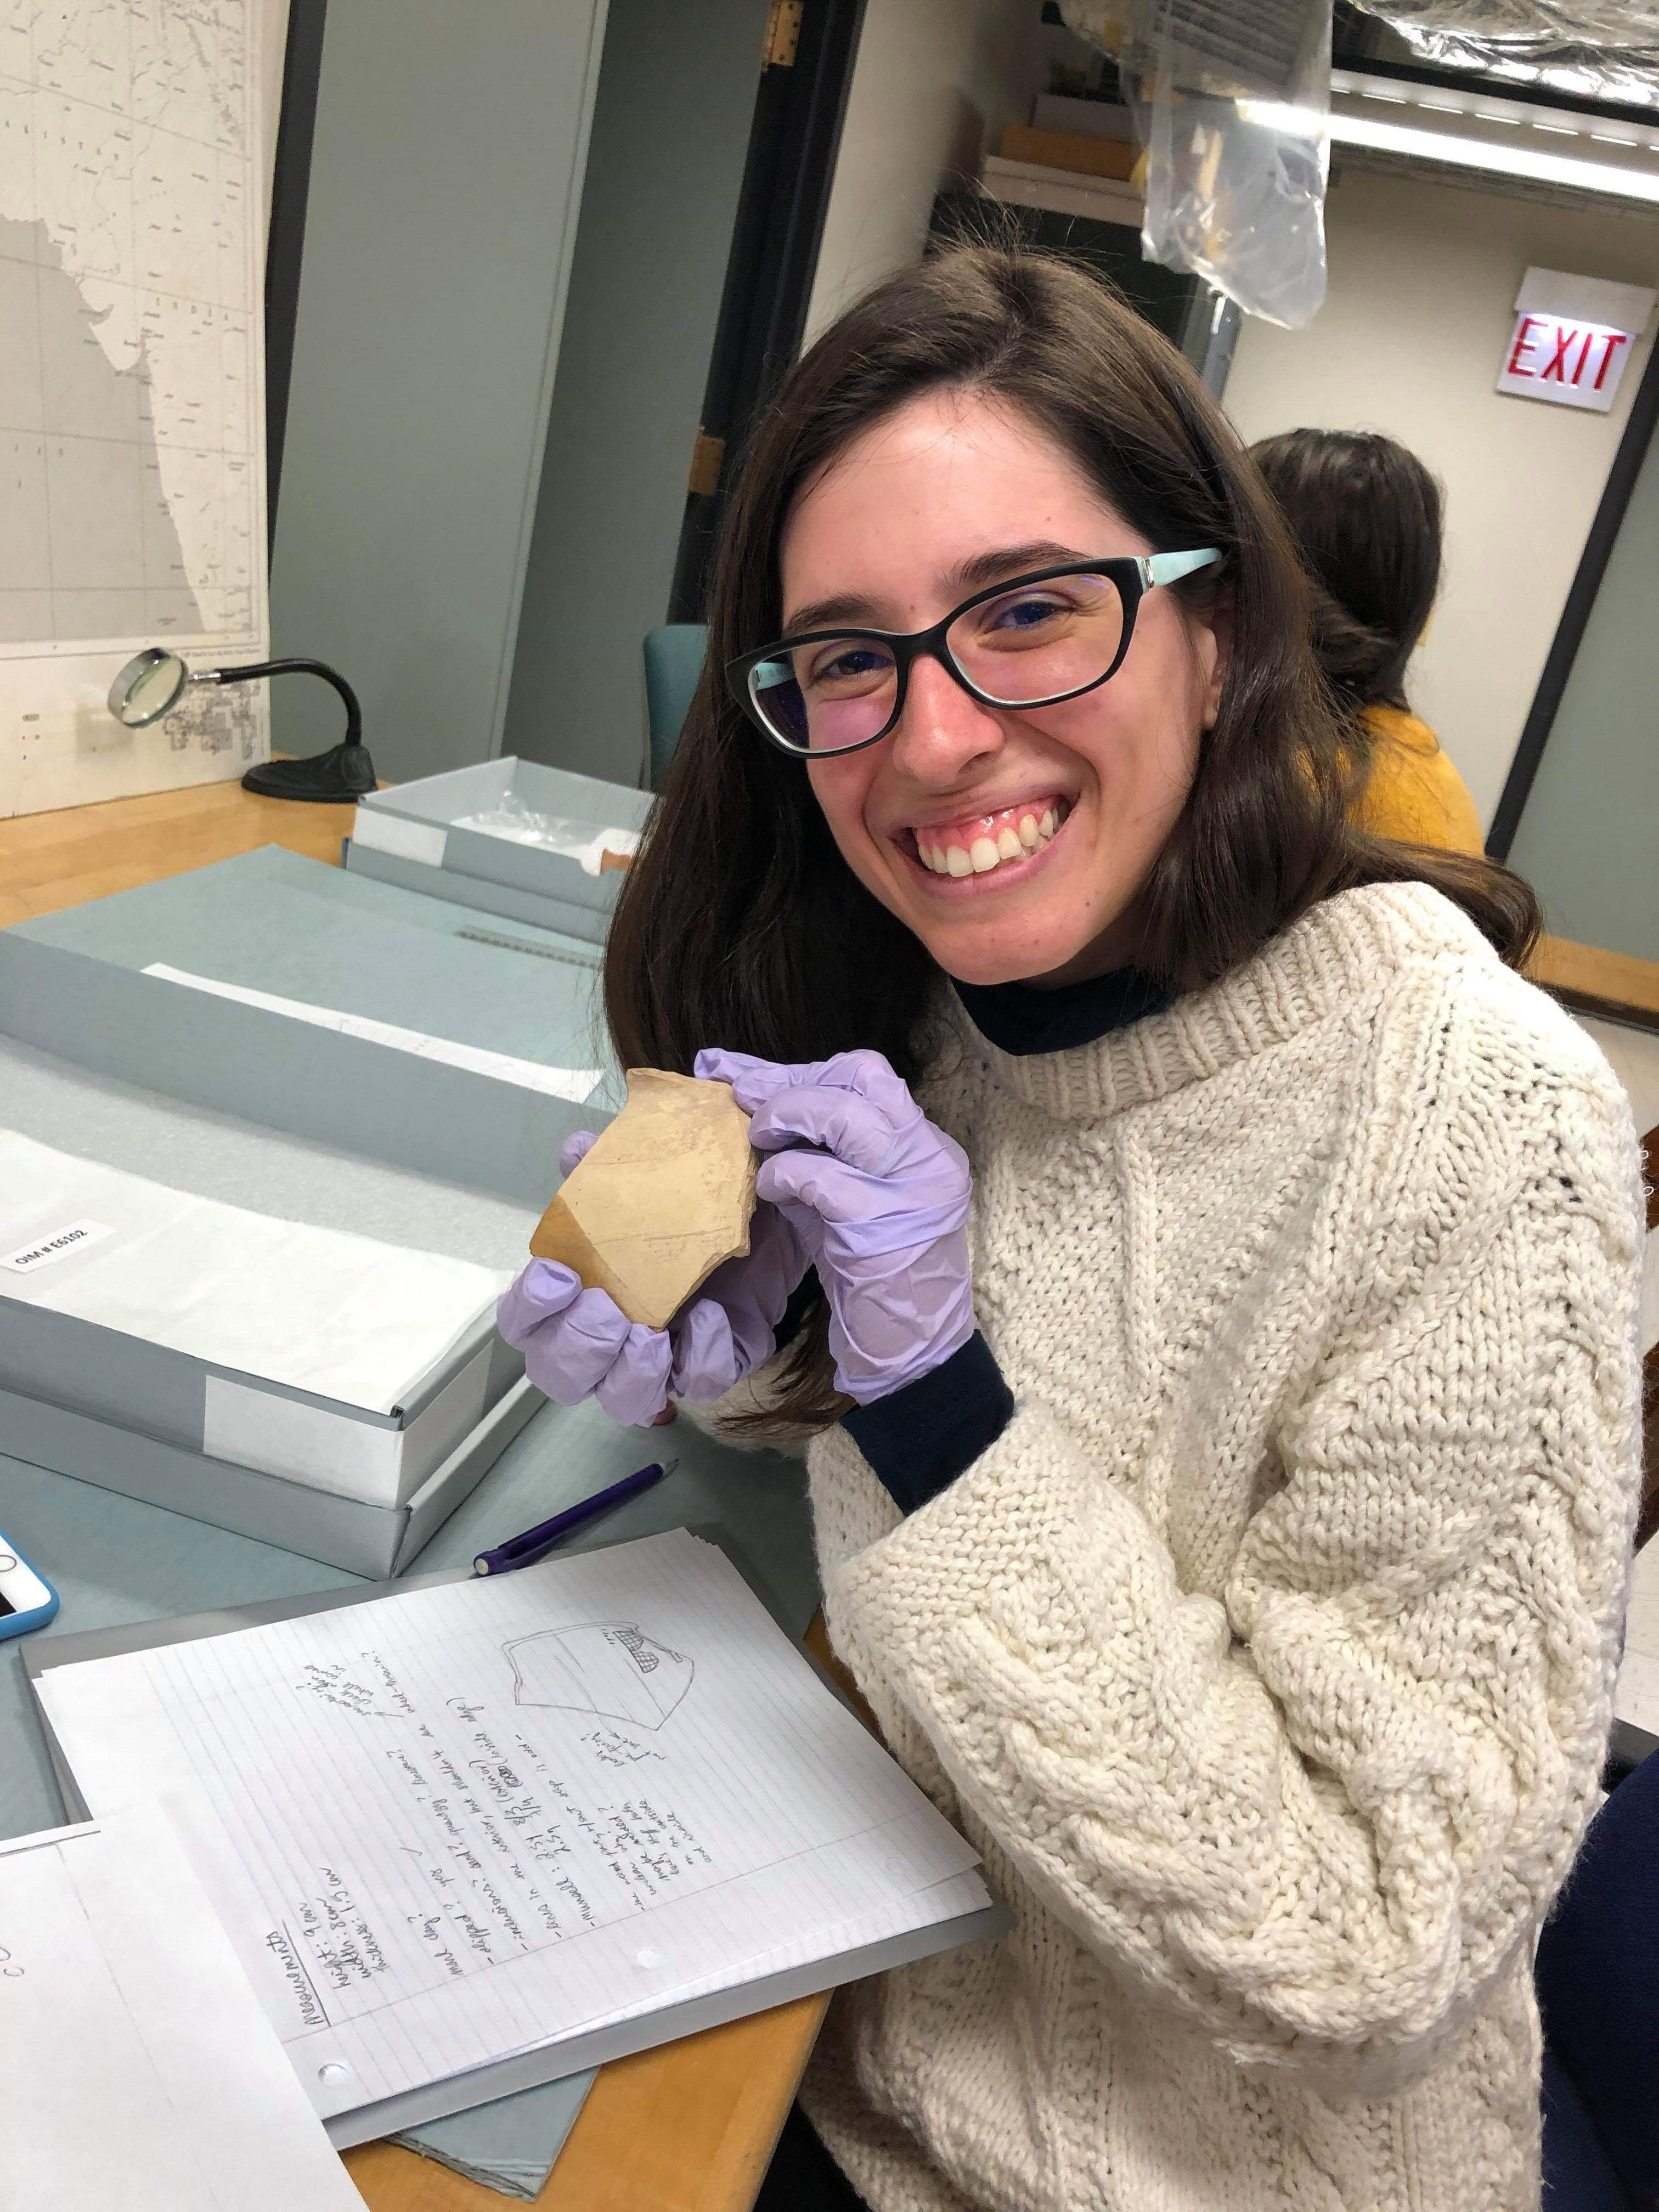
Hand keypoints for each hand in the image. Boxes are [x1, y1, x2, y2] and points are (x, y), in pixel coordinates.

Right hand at [496, 1130, 807, 1424]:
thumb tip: (576, 1149)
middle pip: (560, 1375)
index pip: (525, 1324)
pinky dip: (698, 1354)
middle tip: (606, 1308)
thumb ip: (606, 1167)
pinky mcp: (714, 1362)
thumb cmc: (692, 1202)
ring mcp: (662, 1359)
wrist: (769, 1212)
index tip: (557, 1275)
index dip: (529, 1309)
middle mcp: (611, 1337)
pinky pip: (696, 1382)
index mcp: (580, 1293)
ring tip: (647, 1333)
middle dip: (576, 1347)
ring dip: (627, 1372)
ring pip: (622, 1400)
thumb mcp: (651, 1176)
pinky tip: (710, 1315)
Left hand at [693, 1048, 972, 1404]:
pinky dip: (781, 1176)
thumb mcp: (847, 1200)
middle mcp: (927, 1157)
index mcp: (925, 1146)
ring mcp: (910, 1188)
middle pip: (862, 1074)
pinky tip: (769, 1191)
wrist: (911, 1351)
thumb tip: (751, 1103)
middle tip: (744, 1098)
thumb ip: (814, 1153)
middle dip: (791, 1080)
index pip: (868, 1076)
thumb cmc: (874, 1276)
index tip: (748, 1074)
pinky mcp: (879, 1225)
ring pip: (843, 1114)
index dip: (803, 1068)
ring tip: (757, 1140)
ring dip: (786, 1116)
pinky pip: (817, 1177)